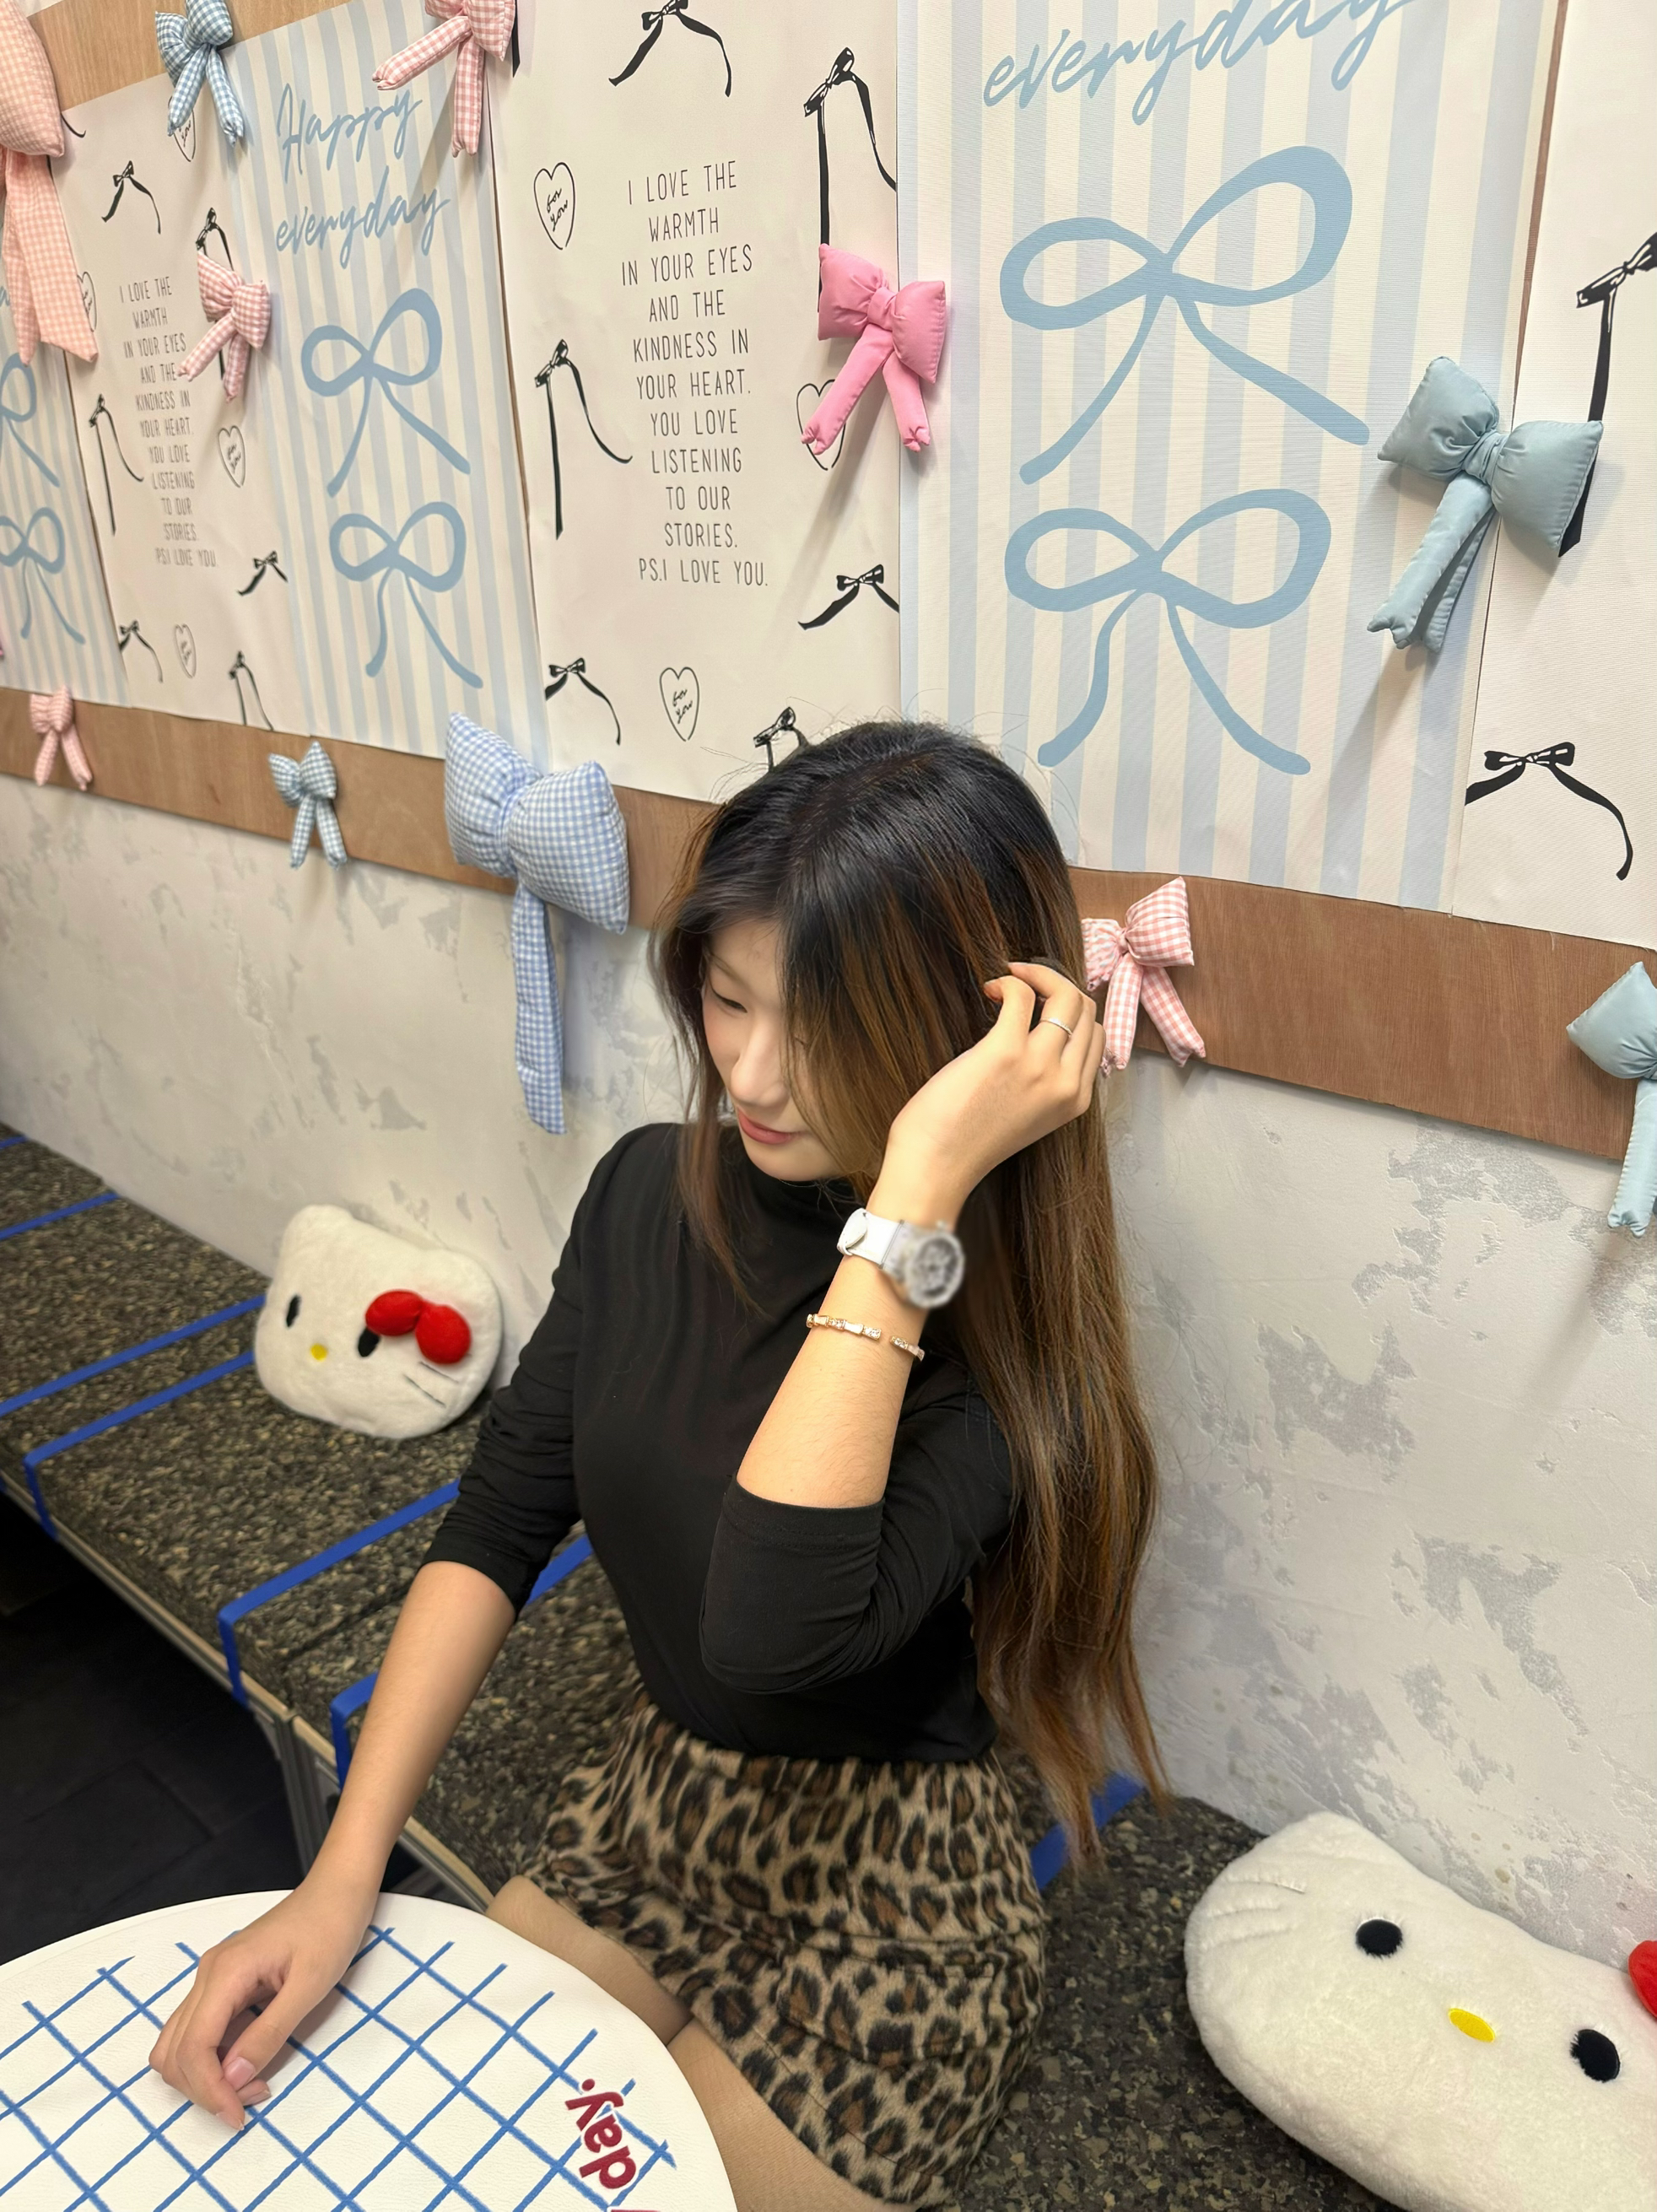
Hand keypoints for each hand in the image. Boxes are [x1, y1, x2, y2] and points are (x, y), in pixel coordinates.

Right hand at [148, 1873, 376, 2127]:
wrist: (336, 1890)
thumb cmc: (329, 1930)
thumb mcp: (309, 1985)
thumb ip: (269, 2033)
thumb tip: (232, 2080)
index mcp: (225, 1973)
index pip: (193, 2048)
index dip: (209, 2091)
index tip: (238, 2116)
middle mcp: (207, 1975)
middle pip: (175, 2052)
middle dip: (205, 2088)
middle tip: (250, 2102)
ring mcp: (211, 1978)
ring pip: (178, 2044)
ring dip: (203, 2076)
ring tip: (250, 2086)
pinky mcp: (223, 1982)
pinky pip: (198, 2030)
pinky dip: (211, 2058)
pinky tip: (245, 2064)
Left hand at [875, 962, 1103, 1218]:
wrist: (937, 1167)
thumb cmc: (968, 1141)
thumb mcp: (1028, 1116)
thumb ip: (1045, 1084)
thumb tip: (1041, 1037)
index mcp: (1075, 1100)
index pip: (1095, 1036)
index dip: (1071, 1012)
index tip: (1041, 1005)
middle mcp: (1065, 1082)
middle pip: (1086, 1009)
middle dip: (1058, 985)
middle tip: (1025, 985)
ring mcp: (1039, 1066)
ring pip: (1064, 995)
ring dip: (1036, 975)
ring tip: (1007, 982)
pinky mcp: (1005, 1051)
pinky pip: (1021, 995)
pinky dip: (1007, 982)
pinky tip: (989, 989)